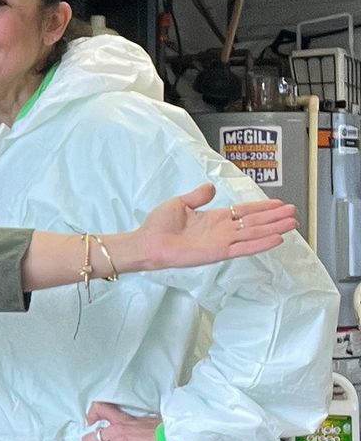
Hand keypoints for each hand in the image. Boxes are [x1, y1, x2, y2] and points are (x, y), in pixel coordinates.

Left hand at [83, 402, 169, 440]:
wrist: (180, 440)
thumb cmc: (170, 433)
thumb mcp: (150, 422)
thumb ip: (137, 427)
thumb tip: (137, 434)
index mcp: (123, 420)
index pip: (99, 409)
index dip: (90, 418)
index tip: (91, 426)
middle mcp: (118, 430)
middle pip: (88, 440)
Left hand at [133, 185, 295, 271]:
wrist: (147, 242)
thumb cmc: (159, 225)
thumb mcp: (180, 203)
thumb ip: (198, 196)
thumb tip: (211, 187)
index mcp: (214, 219)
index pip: (244, 212)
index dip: (262, 208)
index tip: (279, 203)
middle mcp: (222, 231)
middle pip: (254, 222)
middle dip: (274, 217)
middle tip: (294, 213)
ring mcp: (222, 242)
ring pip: (254, 233)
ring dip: (273, 229)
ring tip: (292, 223)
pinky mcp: (218, 252)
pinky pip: (244, 247)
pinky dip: (260, 243)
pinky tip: (276, 239)